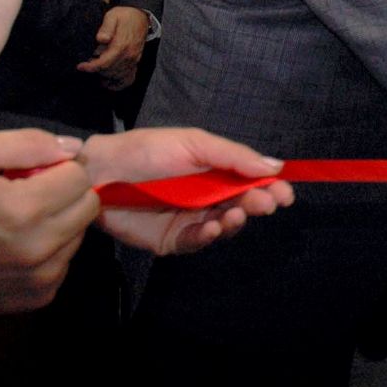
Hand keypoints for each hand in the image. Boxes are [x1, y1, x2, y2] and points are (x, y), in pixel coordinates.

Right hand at [0, 130, 99, 315]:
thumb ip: (27, 143)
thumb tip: (74, 149)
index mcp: (25, 209)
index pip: (80, 176)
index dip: (59, 168)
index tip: (35, 174)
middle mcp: (42, 247)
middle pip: (88, 205)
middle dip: (66, 194)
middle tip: (31, 195)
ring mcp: (43, 276)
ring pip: (79, 234)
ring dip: (60, 223)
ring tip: (20, 223)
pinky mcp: (41, 296)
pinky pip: (65, 261)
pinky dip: (51, 251)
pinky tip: (18, 247)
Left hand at [77, 6, 149, 88]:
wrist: (140, 16)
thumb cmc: (124, 16)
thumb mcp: (113, 16)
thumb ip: (106, 27)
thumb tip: (101, 39)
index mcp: (122, 46)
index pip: (104, 63)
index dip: (91, 67)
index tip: (80, 66)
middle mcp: (129, 55)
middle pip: (110, 72)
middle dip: (96, 71)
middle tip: (86, 65)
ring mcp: (134, 60)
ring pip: (118, 77)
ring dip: (105, 77)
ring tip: (95, 72)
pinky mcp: (135, 62)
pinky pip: (129, 79)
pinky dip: (119, 84)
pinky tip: (109, 83)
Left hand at [82, 127, 293, 254]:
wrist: (100, 173)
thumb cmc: (147, 151)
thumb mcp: (194, 143)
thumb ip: (234, 156)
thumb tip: (276, 167)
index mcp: (216, 170)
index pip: (251, 181)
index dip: (271, 187)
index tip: (286, 194)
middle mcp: (208, 196)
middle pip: (243, 205)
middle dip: (258, 204)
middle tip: (267, 205)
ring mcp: (191, 220)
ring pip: (224, 226)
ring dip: (235, 221)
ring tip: (235, 214)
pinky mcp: (172, 240)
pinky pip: (197, 242)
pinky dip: (208, 237)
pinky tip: (211, 229)